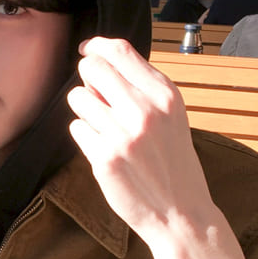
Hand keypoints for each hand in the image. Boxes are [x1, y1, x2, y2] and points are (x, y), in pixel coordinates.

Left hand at [67, 37, 215, 242]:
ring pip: (78, 97)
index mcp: (165, 94)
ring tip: (104, 127)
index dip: (96, 46)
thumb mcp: (171, 115)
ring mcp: (123, 134)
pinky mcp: (104, 158)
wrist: (181, 212)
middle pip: (92, 68)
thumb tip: (99, 60)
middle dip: (87, 77)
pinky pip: (76, 128)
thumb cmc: (173, 161)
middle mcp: (145, 110)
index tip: (87, 50)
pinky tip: (104, 149)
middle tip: (96, 94)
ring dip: (84, 109)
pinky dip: (85, 136)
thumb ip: (142, 87)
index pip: (120, 50)